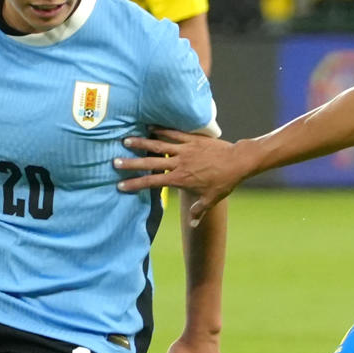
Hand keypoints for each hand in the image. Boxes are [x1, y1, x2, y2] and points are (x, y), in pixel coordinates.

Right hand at [115, 130, 247, 226]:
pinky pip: (174, 133)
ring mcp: (184, 149)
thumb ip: (199, 211)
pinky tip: (149, 126)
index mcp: (180, 179)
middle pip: (150, 162)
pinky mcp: (192, 139)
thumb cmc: (224, 181)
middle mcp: (179, 163)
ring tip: (126, 140)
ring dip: (142, 142)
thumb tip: (193, 226)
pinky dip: (161, 129)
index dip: (135, 184)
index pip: (153, 182)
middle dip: (131, 163)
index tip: (121, 186)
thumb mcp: (211, 199)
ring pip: (159, 145)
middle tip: (115, 161)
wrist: (238, 161)